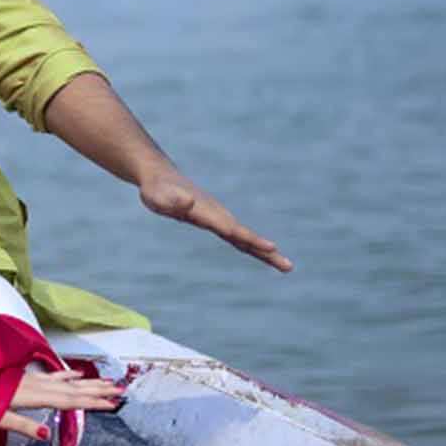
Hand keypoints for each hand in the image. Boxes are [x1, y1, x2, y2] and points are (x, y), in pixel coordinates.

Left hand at [0, 369, 124, 438]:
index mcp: (31, 394)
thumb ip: (23, 425)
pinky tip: (75, 372)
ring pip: (66, 380)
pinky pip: (52, 375)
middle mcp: (35, 384)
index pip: (68, 400)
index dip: (91, 402)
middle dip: (97, 390)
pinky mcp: (26, 376)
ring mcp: (31, 378)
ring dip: (88, 381)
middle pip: (73, 387)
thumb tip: (46, 434)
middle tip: (121, 390)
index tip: (112, 404)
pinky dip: (66, 374)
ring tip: (108, 381)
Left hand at [140, 167, 293, 271]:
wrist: (160, 177)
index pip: (232, 229)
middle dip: (267, 252)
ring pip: (245, 238)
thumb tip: (188, 202)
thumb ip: (172, 200)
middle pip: (246, 237)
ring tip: (286, 266)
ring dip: (265, 252)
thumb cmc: (156, 189)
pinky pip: (237, 237)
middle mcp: (217, 215)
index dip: (251, 239)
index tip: (271, 247)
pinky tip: (264, 254)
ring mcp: (218, 218)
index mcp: (206, 213)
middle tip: (289, 267)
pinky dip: (252, 246)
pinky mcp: (215, 222)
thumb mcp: (157, 196)